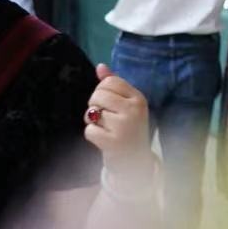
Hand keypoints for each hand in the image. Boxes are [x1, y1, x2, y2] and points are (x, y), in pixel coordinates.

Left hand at [83, 64, 150, 178]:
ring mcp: (125, 126)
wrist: (135, 161)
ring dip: (92, 121)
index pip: (109, 82)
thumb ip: (114, 85)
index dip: (101, 92)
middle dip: (95, 106)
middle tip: (104, 119)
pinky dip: (91, 135)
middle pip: (98, 95)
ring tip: (104, 129)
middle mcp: (134, 110)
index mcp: (138, 98)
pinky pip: (89, 130)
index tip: (108, 104)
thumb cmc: (128, 129)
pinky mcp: (114, 142)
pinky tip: (103, 140)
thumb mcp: (125, 105)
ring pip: (92, 112)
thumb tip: (100, 66)